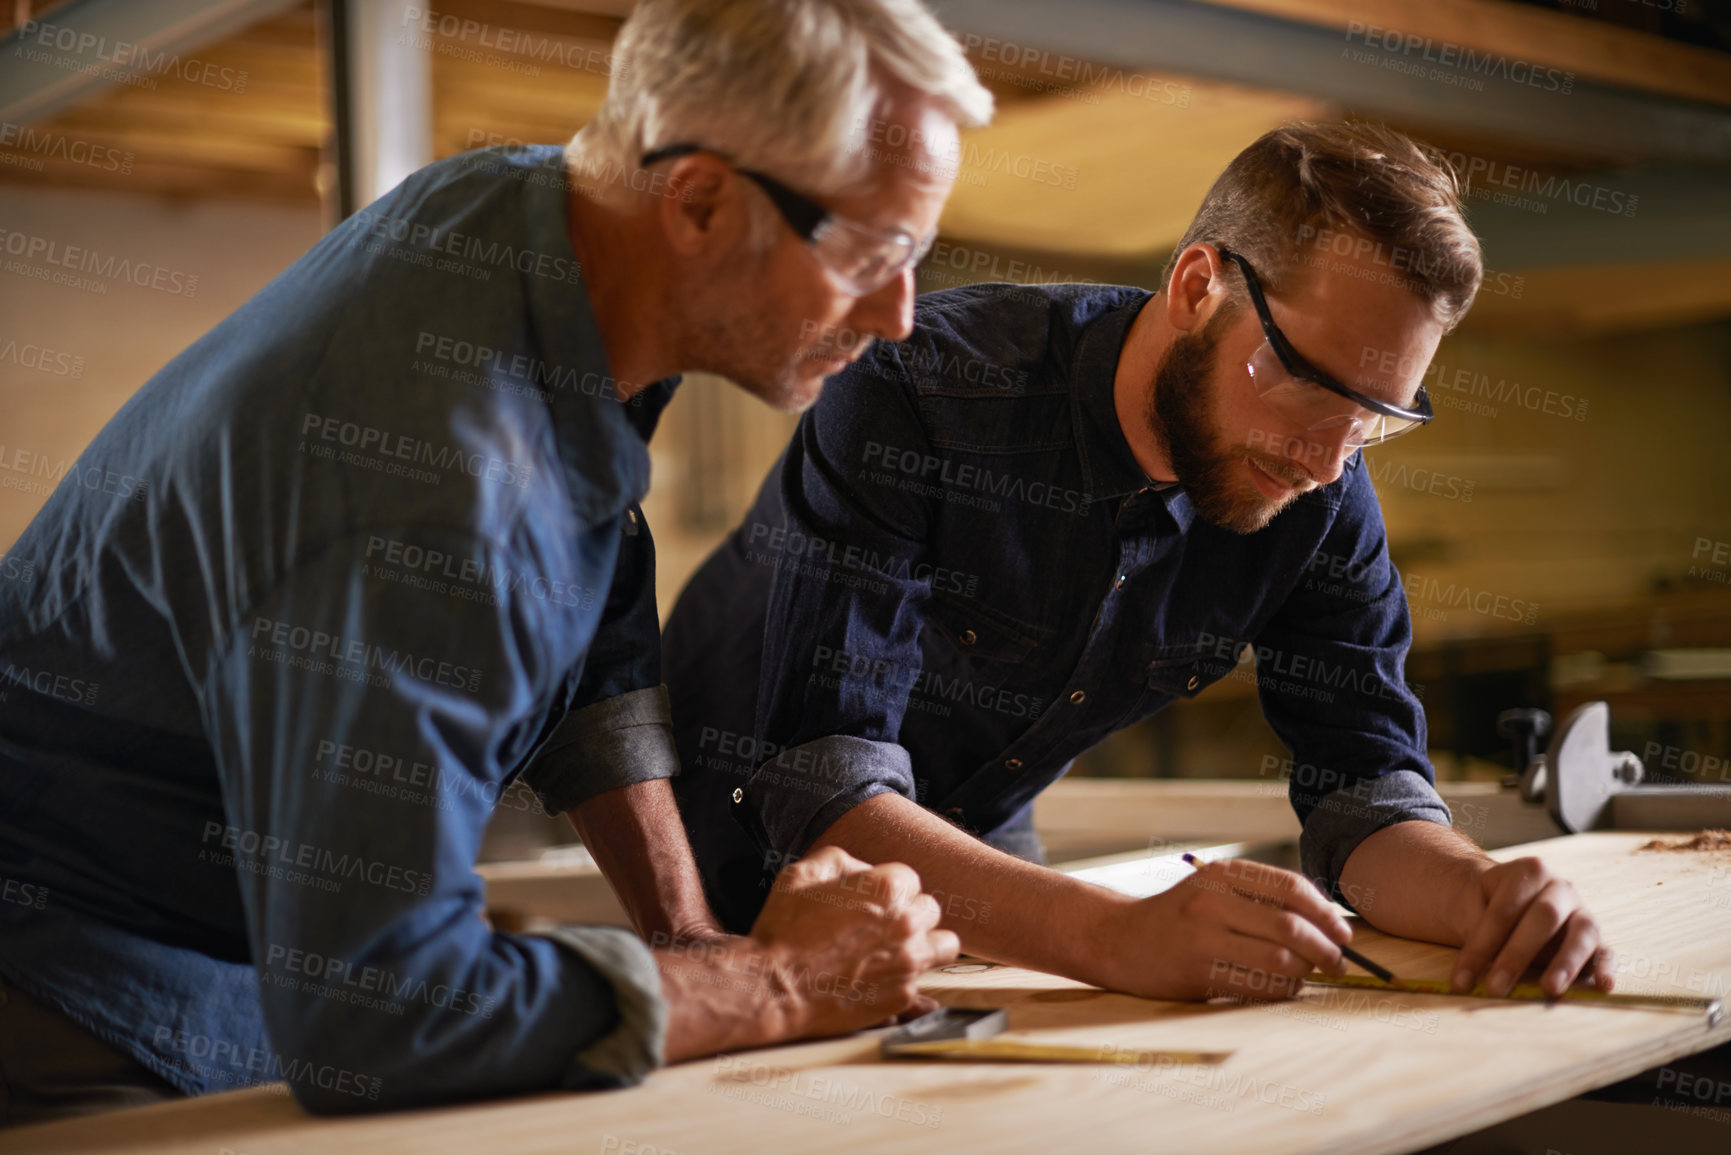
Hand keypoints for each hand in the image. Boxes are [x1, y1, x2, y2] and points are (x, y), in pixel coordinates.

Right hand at [749, 845, 959, 1037]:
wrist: (773, 986)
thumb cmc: (783, 931)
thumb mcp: (800, 875)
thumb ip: (839, 860)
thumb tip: (860, 869)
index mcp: (887, 889)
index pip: (910, 879)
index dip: (888, 889)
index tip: (870, 902)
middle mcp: (906, 923)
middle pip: (930, 910)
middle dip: (908, 914)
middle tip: (881, 926)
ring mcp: (909, 962)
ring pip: (944, 945)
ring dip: (925, 944)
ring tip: (898, 950)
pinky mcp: (903, 996)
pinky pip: (925, 985)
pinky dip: (908, 981)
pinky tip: (886, 979)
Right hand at [1102, 857, 1352, 1000]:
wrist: (1119, 939)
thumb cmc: (1178, 917)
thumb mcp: (1213, 888)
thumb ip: (1259, 896)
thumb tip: (1327, 921)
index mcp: (1222, 872)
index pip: (1292, 887)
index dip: (1326, 913)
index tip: (1343, 933)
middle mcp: (1213, 899)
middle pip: (1292, 926)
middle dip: (1326, 950)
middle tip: (1337, 964)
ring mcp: (1204, 936)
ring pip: (1281, 959)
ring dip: (1306, 973)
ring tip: (1307, 976)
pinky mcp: (1199, 971)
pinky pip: (1259, 986)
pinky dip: (1283, 991)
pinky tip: (1283, 988)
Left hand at [1447, 857, 1613, 996]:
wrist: (1500, 902)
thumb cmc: (1483, 906)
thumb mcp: (1472, 909)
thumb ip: (1478, 930)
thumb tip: (1477, 968)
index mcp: (1529, 871)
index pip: (1504, 909)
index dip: (1481, 944)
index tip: (1460, 979)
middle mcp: (1561, 889)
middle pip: (1544, 916)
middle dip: (1517, 954)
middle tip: (1495, 988)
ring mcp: (1582, 913)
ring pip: (1581, 933)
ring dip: (1565, 962)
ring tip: (1549, 988)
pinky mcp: (1596, 941)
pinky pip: (1606, 952)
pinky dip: (1606, 969)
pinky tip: (1603, 986)